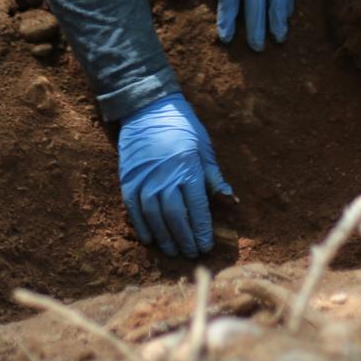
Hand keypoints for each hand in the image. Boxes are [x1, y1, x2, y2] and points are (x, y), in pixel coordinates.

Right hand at [118, 94, 233, 258]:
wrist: (148, 108)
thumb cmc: (182, 128)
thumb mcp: (204, 149)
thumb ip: (214, 178)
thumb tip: (232, 202)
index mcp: (188, 168)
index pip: (197, 207)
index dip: (202, 229)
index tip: (206, 245)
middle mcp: (165, 176)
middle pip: (176, 216)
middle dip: (185, 238)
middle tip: (192, 253)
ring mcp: (144, 178)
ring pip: (155, 216)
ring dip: (165, 237)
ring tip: (173, 250)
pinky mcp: (128, 179)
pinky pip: (134, 209)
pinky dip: (142, 226)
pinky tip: (151, 239)